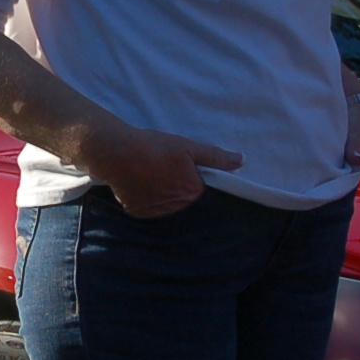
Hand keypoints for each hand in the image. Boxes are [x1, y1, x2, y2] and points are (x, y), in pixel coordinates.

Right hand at [80, 123, 241, 218]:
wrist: (118, 152)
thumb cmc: (155, 147)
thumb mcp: (188, 147)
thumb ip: (215, 157)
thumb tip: (240, 161)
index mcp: (192, 193)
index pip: (202, 193)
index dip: (196, 181)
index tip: (186, 172)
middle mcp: (176, 208)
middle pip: (184, 202)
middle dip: (179, 189)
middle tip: (166, 171)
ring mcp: (156, 212)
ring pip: (166, 206)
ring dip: (163, 196)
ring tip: (153, 176)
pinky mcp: (138, 212)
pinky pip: (148, 209)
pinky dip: (147, 199)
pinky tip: (142, 184)